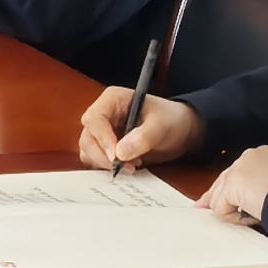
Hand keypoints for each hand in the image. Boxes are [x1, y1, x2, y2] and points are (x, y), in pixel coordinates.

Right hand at [77, 85, 206, 171]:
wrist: (179, 130)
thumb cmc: (171, 119)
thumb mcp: (162, 125)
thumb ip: (144, 137)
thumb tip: (120, 152)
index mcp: (112, 99)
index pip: (95, 119)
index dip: (102, 138)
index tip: (116, 156)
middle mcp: (102, 114)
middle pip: (88, 137)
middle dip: (103, 155)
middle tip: (126, 167)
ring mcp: (101, 131)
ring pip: (88, 150)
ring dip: (105, 164)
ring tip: (131, 167)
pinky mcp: (104, 147)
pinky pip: (95, 160)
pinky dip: (106, 168)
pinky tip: (127, 168)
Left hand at [206, 146, 267, 226]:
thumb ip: (262, 186)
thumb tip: (247, 200)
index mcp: (262, 155)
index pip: (238, 172)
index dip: (230, 190)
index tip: (228, 201)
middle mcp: (248, 157)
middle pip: (222, 181)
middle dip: (218, 199)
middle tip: (210, 209)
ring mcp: (238, 169)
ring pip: (219, 196)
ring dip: (233, 211)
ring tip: (254, 218)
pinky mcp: (232, 185)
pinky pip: (220, 208)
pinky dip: (234, 218)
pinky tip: (252, 218)